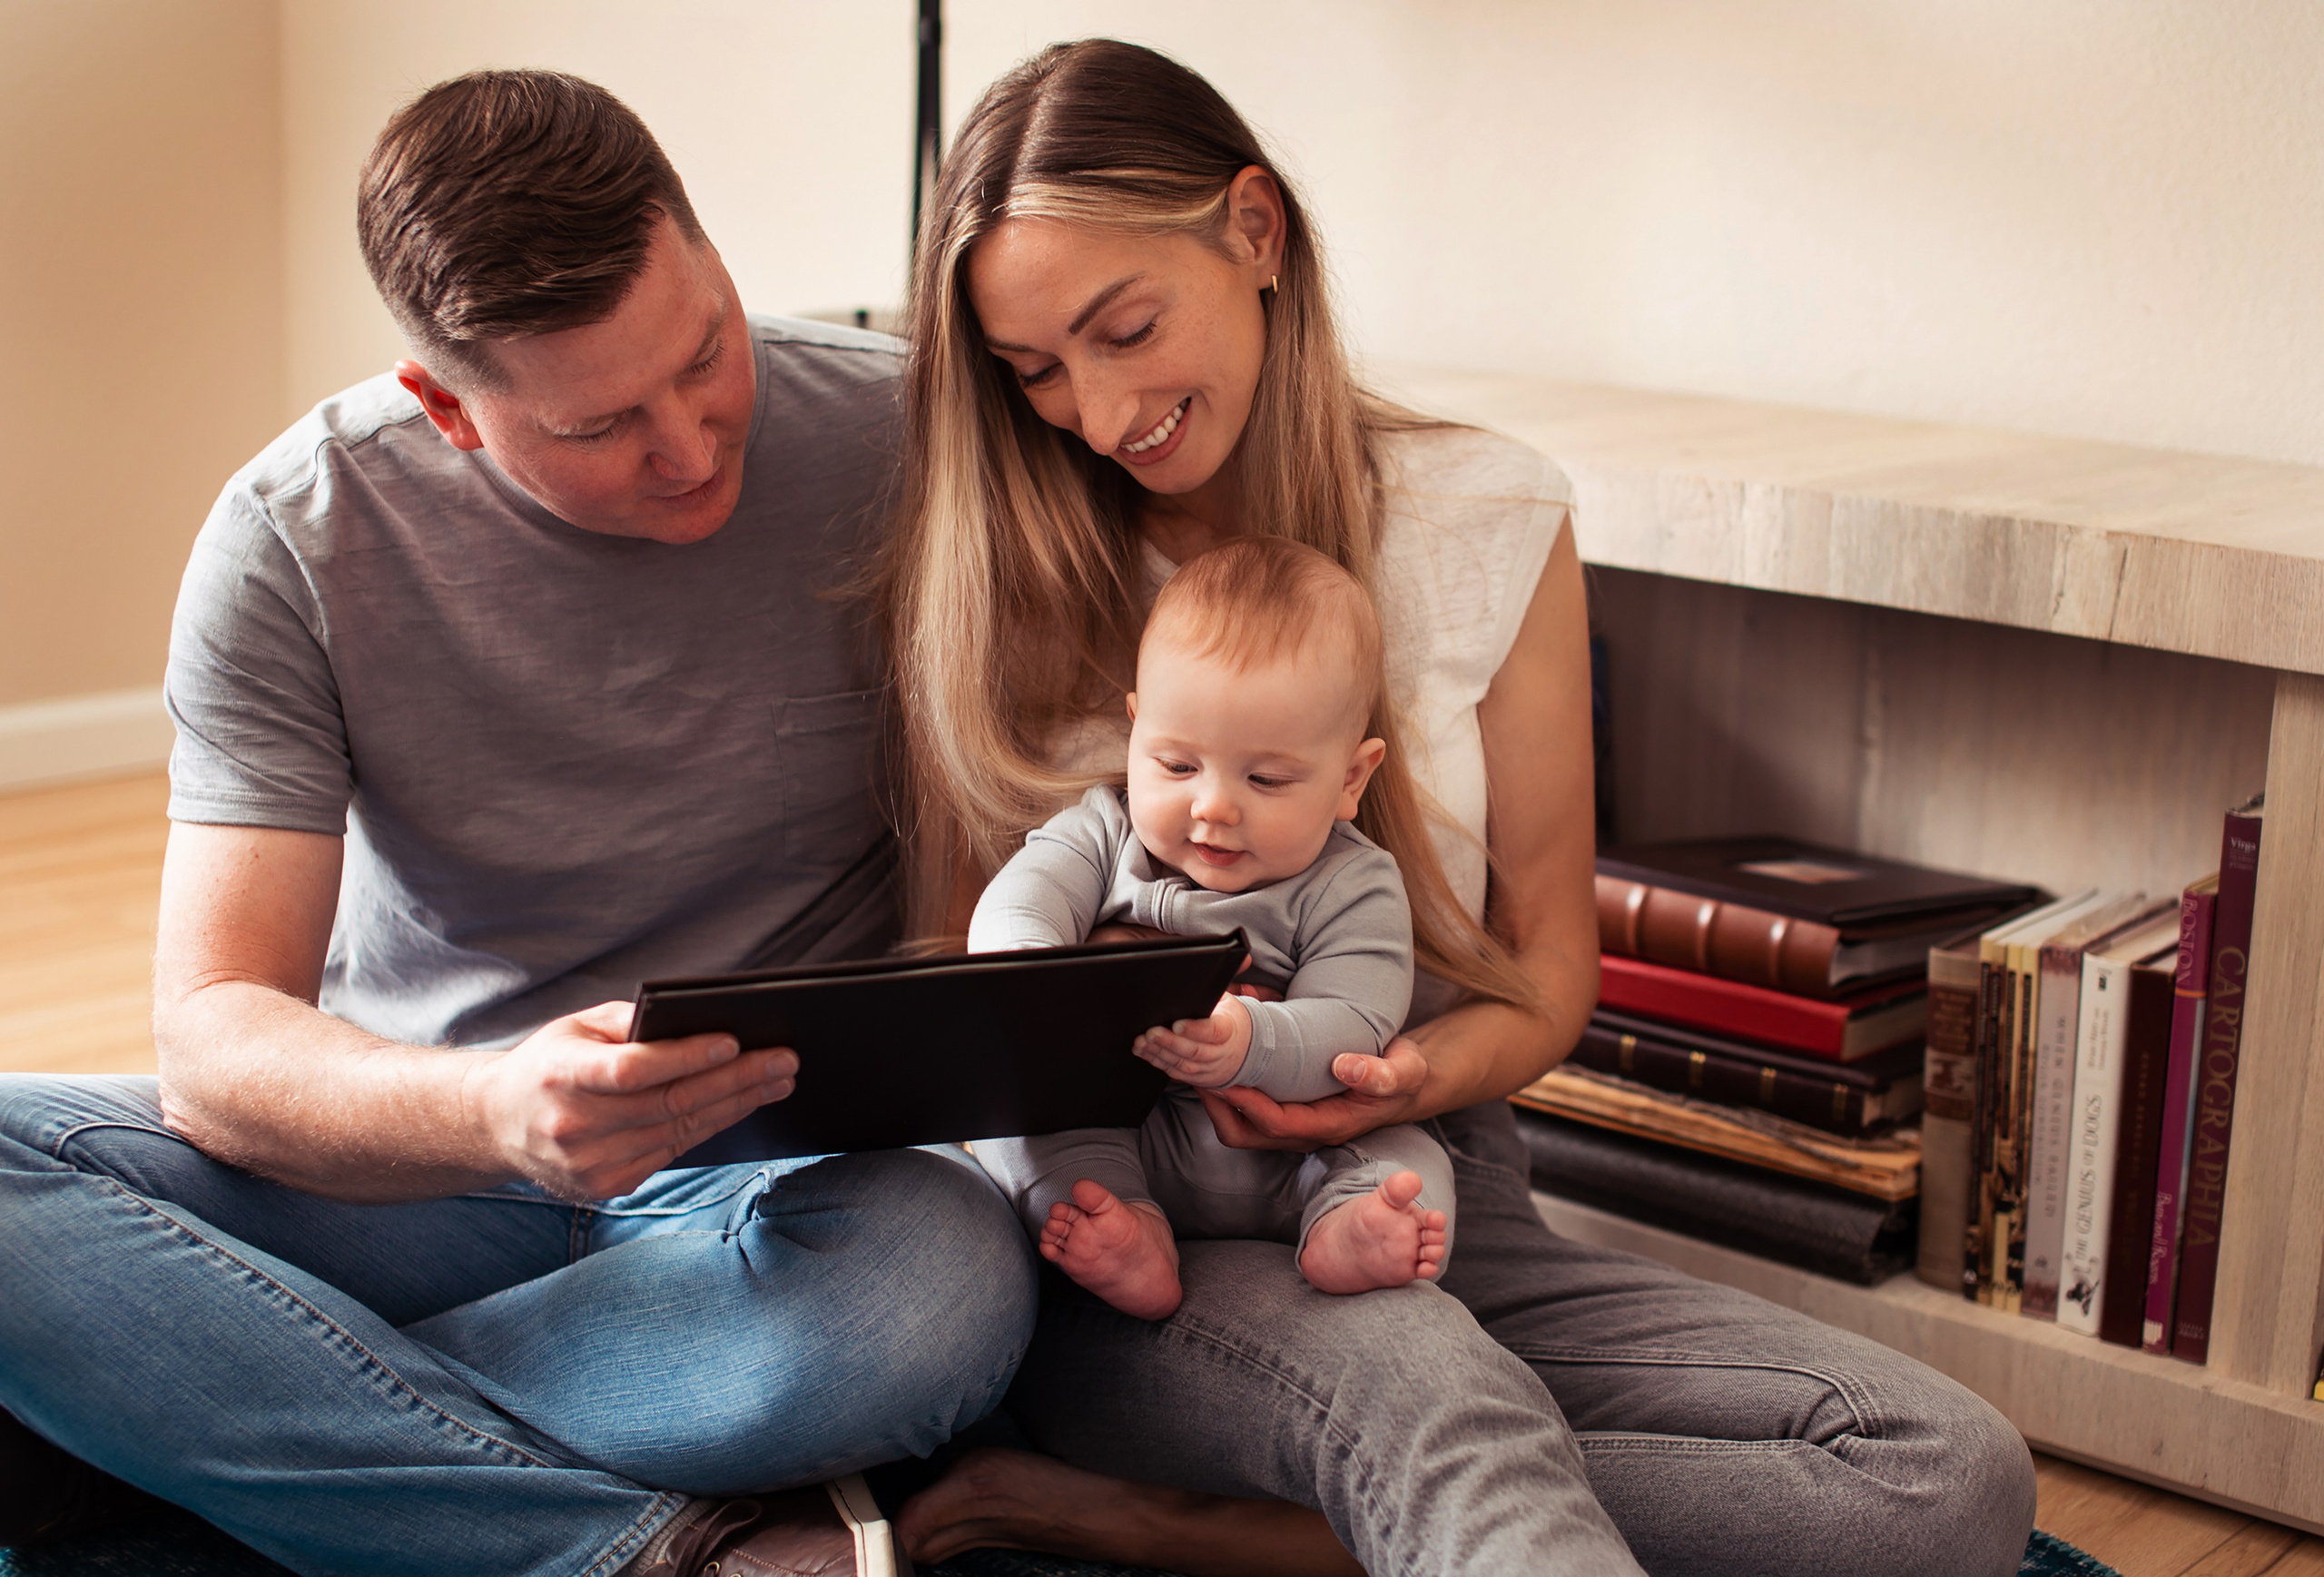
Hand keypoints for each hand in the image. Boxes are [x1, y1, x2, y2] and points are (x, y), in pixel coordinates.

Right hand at [461, 1001, 796, 1200]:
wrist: (496, 1124)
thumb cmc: (548, 1064)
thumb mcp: (576, 1027)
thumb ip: (631, 1022)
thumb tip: (698, 1020)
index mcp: (561, 1075)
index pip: (633, 1070)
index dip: (686, 1058)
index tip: (734, 1042)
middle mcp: (573, 1125)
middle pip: (669, 1103)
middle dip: (735, 1080)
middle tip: (784, 1061)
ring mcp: (589, 1164)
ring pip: (679, 1131)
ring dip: (736, 1105)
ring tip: (777, 1081)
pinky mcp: (606, 1186)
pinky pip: (671, 1153)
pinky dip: (710, 1127)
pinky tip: (741, 1106)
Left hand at [1133, 992, 1252, 1087]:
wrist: (1244, 1051)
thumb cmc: (1229, 1020)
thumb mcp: (1230, 1000)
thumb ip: (1226, 980)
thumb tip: (1242, 954)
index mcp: (1230, 1031)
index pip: (1215, 1032)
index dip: (1195, 1029)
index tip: (1176, 1023)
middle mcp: (1221, 1053)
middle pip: (1195, 1051)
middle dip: (1170, 1042)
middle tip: (1150, 1032)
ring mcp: (1210, 1069)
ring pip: (1184, 1065)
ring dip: (1160, 1054)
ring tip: (1142, 1042)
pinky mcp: (1198, 1079)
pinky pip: (1177, 1073)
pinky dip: (1159, 1063)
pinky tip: (1144, 1052)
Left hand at [1198, 1035, 1429, 1151]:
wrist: (1403, 1082)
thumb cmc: (1402, 1077)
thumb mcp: (1404, 1072)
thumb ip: (1381, 1074)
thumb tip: (1346, 1066)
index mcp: (1329, 1124)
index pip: (1277, 1123)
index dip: (1248, 1104)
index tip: (1227, 1080)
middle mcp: (1305, 1129)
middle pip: (1246, 1132)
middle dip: (1217, 1105)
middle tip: (1198, 1069)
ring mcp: (1293, 1121)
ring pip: (1240, 1124)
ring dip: (1217, 1096)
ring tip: (1201, 1062)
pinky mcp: (1286, 1108)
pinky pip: (1246, 1108)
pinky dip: (1230, 1085)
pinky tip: (1225, 1055)